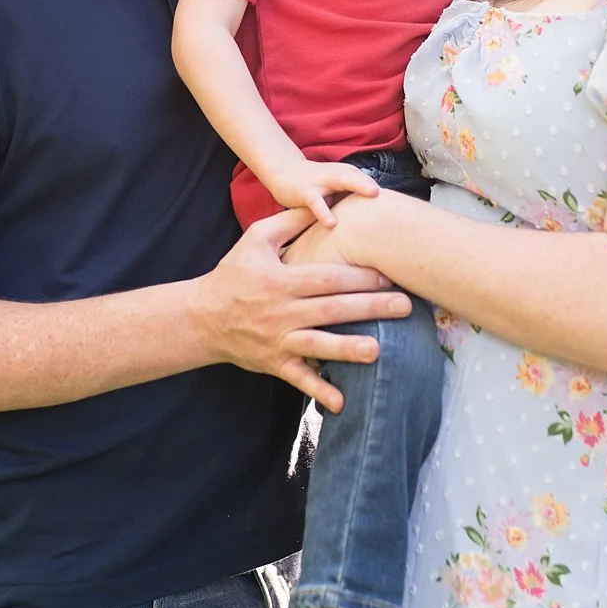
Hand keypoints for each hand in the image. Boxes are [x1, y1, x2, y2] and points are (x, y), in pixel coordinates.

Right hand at [190, 206, 410, 413]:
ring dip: (348, 349)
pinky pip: (299, 380)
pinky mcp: (274, 363)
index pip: (326, 278)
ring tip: (378, 351)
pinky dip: (319, 391)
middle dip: (370, 308)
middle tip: (405, 307)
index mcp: (281, 280)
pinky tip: (342, 403)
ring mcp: (278, 340)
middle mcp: (282, 311)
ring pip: (318, 345)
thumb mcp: (256, 239)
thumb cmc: (234, 273)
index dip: (358, 276)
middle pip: (331, 309)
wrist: (201, 317)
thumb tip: (326, 204)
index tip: (389, 275)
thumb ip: (290, 221)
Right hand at [264, 158, 380, 228]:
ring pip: (341, 180)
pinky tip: (332, 224)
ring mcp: (322, 182)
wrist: (286, 174)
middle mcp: (339, 175)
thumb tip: (385, 226)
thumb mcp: (340, 192)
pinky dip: (324, 212)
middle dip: (374, 183)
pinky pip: (316, 202)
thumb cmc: (319, 187)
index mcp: (350, 175)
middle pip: (359, 178)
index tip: (405, 210)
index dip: (388, 196)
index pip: (371, 184)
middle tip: (390, 192)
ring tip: (374, 194)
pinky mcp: (305, 192)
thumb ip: (358, 204)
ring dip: (358, 185)